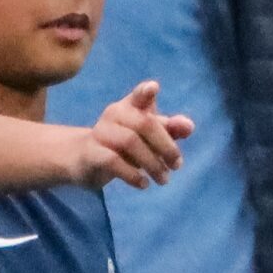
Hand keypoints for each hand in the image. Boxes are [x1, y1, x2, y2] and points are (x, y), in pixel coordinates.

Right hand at [73, 81, 194, 190]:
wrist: (84, 160)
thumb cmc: (121, 145)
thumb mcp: (147, 137)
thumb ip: (169, 130)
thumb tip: (189, 126)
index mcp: (129, 106)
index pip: (138, 95)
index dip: (144, 92)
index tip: (153, 88)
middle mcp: (114, 114)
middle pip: (144, 123)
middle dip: (166, 146)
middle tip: (177, 165)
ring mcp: (100, 132)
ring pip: (130, 142)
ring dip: (152, 163)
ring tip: (163, 179)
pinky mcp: (90, 153)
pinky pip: (112, 161)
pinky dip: (132, 174)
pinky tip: (144, 184)